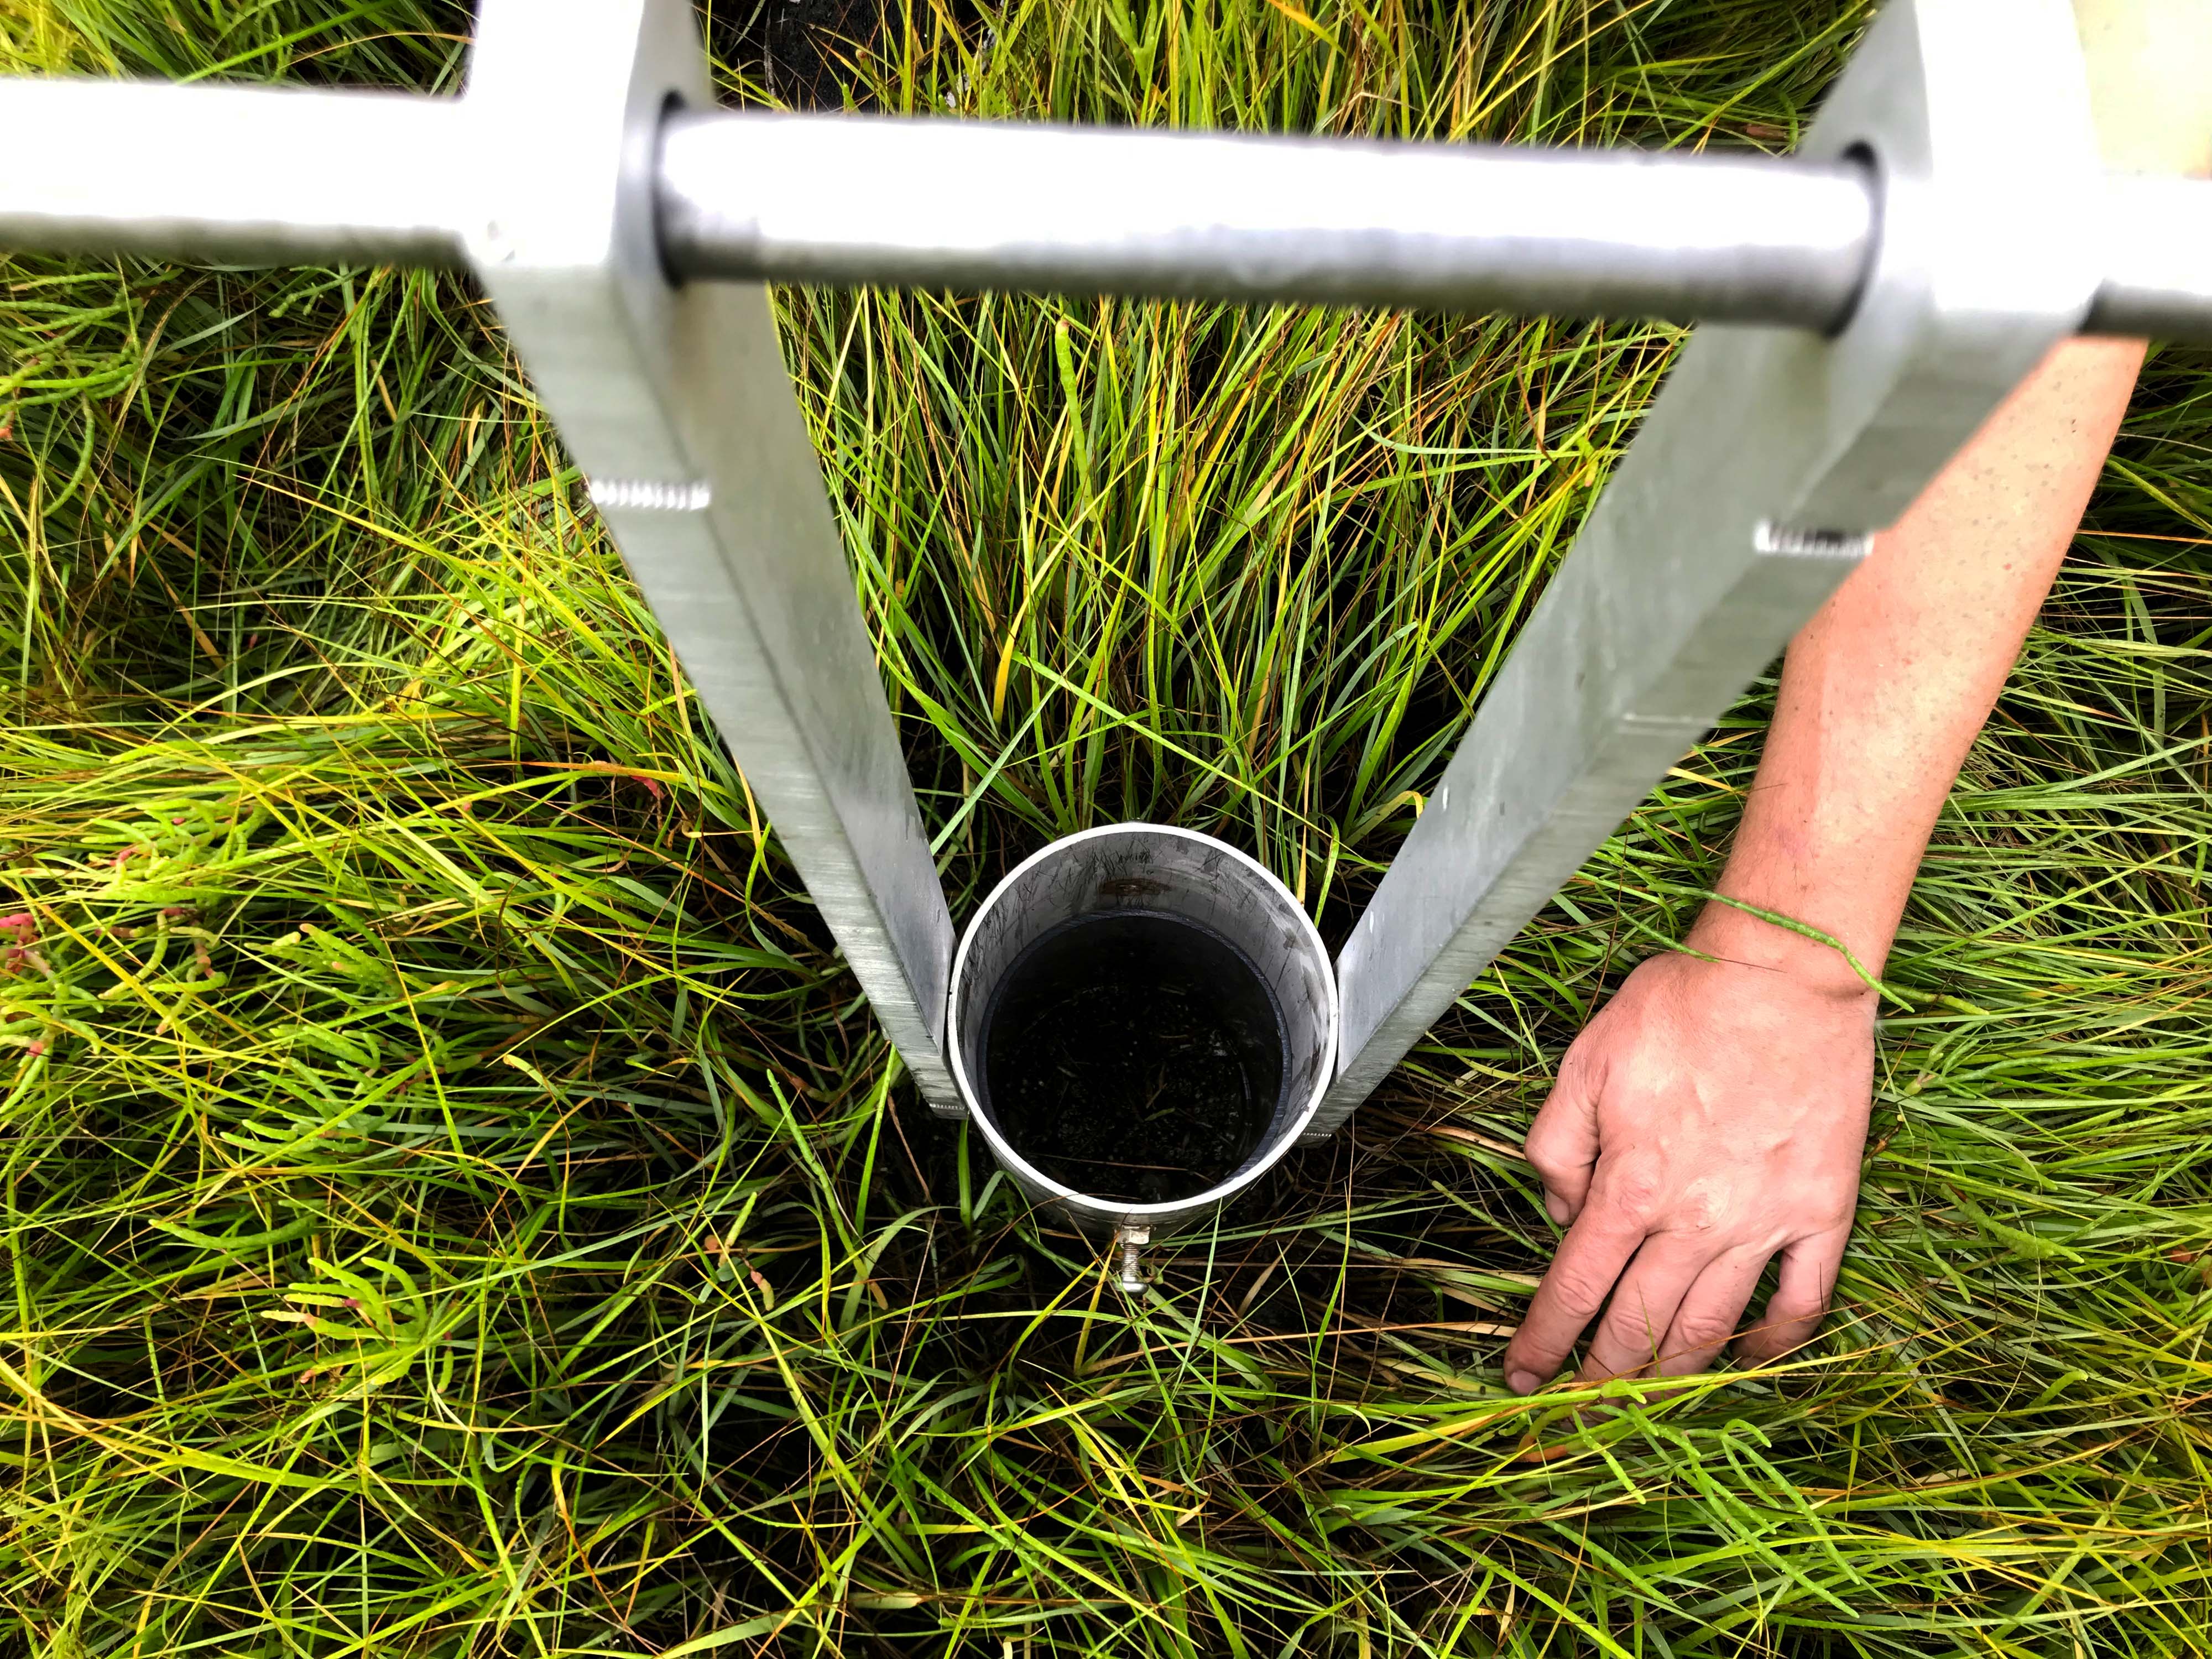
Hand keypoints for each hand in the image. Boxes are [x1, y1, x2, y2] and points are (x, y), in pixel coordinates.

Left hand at [1501, 948, 1875, 1393]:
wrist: (1783, 979)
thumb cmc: (1677, 1010)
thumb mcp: (1584, 1065)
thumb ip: (1558, 1148)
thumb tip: (1564, 1218)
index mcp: (1630, 1186)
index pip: (1574, 1288)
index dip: (1544, 1342)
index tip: (1522, 1377)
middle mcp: (1696, 1220)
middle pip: (1639, 1325)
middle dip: (1601, 1376)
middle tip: (1578, 1409)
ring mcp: (1765, 1223)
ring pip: (1712, 1327)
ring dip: (1673, 1374)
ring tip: (1645, 1403)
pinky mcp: (1823, 1212)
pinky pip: (1802, 1301)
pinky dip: (1774, 1343)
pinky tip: (1748, 1359)